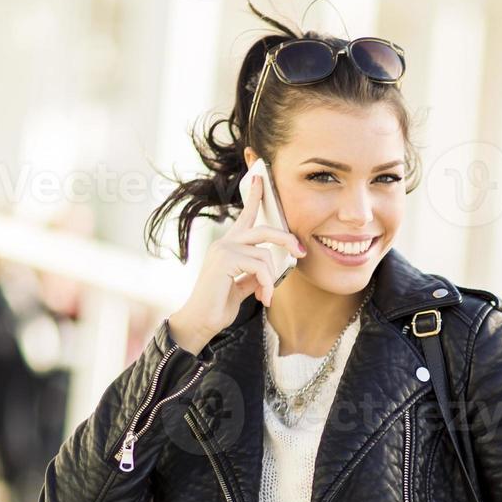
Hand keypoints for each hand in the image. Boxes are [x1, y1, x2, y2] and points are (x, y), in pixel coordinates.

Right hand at [167, 175, 305, 353]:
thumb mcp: (242, 287)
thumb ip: (255, 274)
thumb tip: (270, 270)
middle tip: (301, 252)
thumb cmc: (218, 305)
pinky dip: (267, 284)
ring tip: (265, 297)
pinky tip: (263, 299)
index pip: (245, 217)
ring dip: (271, 279)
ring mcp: (223, 249)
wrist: (200, 322)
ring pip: (264, 254)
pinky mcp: (225, 260)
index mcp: (229, 246)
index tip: (260, 178)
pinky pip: (260, 266)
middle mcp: (225, 243)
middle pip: (263, 229)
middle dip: (286, 239)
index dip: (254, 198)